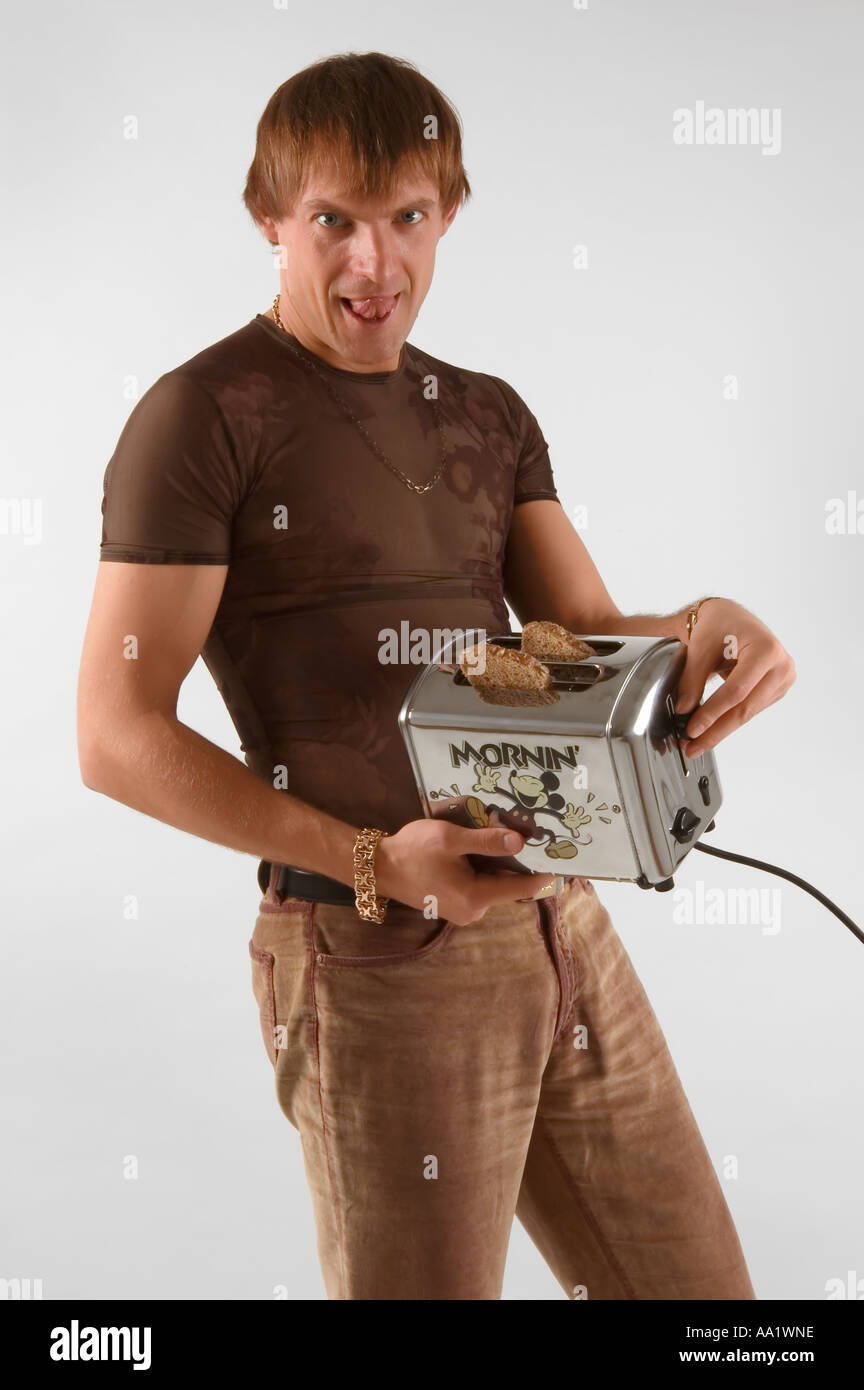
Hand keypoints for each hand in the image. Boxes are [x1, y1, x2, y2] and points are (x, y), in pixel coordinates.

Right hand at [374, 818, 557, 925]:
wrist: (378, 868)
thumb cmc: (412, 852)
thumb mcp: (450, 839)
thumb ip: (486, 841)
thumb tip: (520, 842)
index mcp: (475, 898)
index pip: (521, 887)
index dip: (544, 875)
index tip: (566, 864)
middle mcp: (473, 911)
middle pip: (508, 886)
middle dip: (520, 864)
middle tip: (535, 839)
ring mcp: (463, 910)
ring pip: (493, 885)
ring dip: (500, 866)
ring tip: (510, 839)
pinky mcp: (454, 904)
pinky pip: (479, 887)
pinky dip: (485, 870)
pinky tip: (483, 851)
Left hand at [674, 598, 795, 756]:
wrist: (729, 616)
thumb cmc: (718, 624)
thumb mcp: (700, 648)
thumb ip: (692, 679)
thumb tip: (685, 710)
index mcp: (766, 649)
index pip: (737, 690)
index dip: (714, 712)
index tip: (693, 729)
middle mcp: (781, 665)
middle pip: (746, 707)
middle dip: (717, 730)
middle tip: (693, 747)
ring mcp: (782, 678)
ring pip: (749, 713)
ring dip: (722, 730)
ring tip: (697, 744)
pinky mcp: (776, 688)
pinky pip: (751, 709)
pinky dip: (730, 720)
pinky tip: (713, 730)